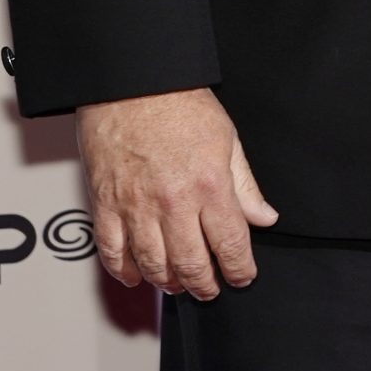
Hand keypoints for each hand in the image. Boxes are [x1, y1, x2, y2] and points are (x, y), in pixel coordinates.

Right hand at [77, 87, 277, 298]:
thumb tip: (264, 217)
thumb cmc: (178, 102)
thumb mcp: (227, 138)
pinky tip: (137, 276)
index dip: (240, 270)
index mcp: (209, 185)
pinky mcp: (105, 204)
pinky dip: (125, 271)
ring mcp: (136, 207)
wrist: (132, 81)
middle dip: (205, 285)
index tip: (242, 277)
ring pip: (153, 266)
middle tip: (210, 288)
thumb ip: (245, 185)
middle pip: (191, 265)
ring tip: (178, 283)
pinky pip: (112, 252)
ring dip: (168, 282)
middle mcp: (173, 202)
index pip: (231, 245)